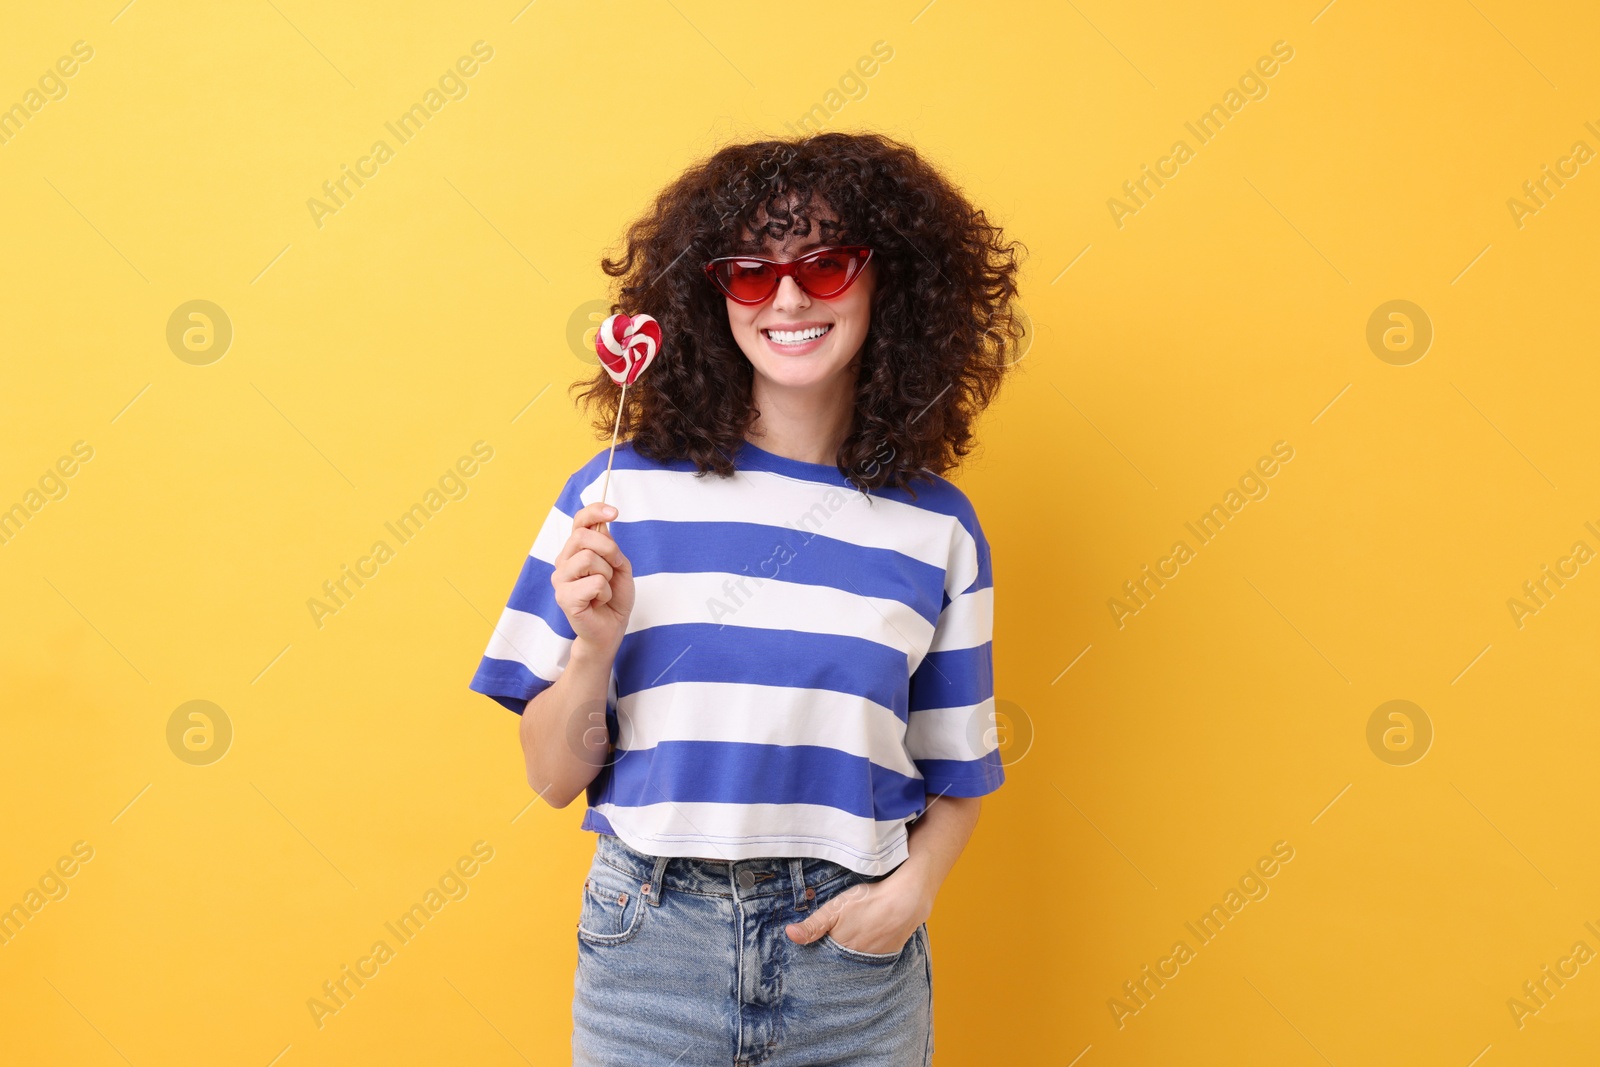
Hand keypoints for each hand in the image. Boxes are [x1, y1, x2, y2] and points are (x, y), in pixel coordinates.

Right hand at [551, 502, 634, 654]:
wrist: (611, 628)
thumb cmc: (614, 598)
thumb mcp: (620, 566)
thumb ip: (610, 546)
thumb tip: (601, 525)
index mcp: (576, 550)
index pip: (580, 521)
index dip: (595, 511)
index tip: (614, 512)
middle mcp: (564, 561)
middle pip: (583, 536)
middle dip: (609, 549)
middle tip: (617, 567)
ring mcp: (560, 579)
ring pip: (588, 558)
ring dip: (607, 574)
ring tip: (604, 589)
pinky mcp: (564, 597)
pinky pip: (594, 583)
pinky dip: (606, 592)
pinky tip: (599, 601)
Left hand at [784, 870, 933, 955]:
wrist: (905, 900)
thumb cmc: (868, 902)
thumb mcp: (834, 908)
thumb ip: (813, 925)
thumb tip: (789, 934)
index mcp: (842, 951)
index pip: (825, 963)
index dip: (818, 959)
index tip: (810, 960)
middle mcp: (859, 960)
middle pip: (842, 964)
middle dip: (834, 961)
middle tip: (829, 954)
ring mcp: (877, 957)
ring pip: (859, 962)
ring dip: (852, 958)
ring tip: (848, 948)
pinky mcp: (891, 952)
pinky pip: (875, 958)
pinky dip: (870, 953)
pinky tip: (868, 942)